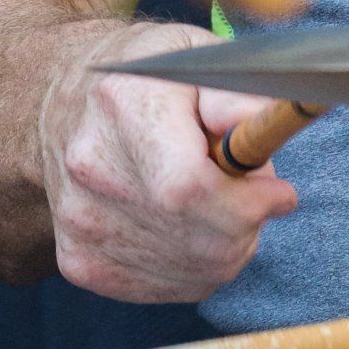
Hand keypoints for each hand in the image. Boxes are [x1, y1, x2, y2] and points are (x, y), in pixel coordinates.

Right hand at [38, 21, 298, 302]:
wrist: (70, 108)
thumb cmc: (151, 82)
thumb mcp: (200, 60)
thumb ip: (237, 91)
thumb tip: (259, 123)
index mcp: (124, 105)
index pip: (187, 187)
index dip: (246, 203)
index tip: (279, 193)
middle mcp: (92, 168)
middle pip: (198, 239)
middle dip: (248, 225)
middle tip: (256, 195)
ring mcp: (81, 222)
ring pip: (194, 272)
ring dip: (229, 247)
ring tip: (222, 204)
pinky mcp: (79, 261)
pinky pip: (170, 288)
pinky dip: (200, 267)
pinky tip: (193, 229)